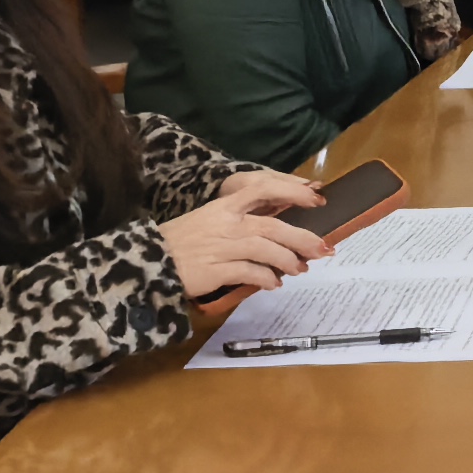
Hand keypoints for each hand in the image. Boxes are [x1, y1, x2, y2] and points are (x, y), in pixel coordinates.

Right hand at [161, 173, 331, 304]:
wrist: (147, 263)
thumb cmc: (180, 242)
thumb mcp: (208, 220)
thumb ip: (238, 220)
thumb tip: (273, 228)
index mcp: (224, 206)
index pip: (264, 188)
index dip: (293, 191)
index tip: (317, 197)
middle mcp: (226, 223)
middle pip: (274, 225)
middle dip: (304, 237)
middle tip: (324, 248)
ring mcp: (222, 246)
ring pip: (266, 249)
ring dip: (288, 261)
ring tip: (300, 269)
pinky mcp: (216, 270)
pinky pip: (250, 272)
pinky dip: (266, 278)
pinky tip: (273, 284)